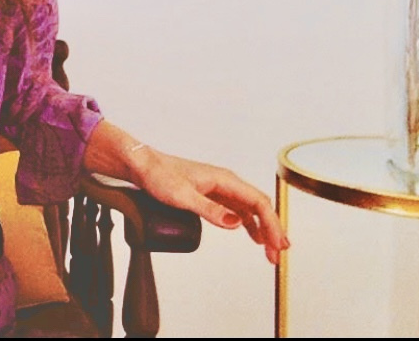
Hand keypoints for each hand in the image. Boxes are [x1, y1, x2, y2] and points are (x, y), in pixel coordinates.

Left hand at [134, 150, 289, 263]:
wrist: (141, 165)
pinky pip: (237, 209)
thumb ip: (209, 210)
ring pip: (249, 209)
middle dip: (272, 229)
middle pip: (259, 206)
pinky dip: (249, 224)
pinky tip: (252, 236)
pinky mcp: (210, 194)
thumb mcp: (183, 196)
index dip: (272, 224)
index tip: (277, 244)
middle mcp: (226, 182)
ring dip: (262, 229)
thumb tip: (236, 223)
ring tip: (269, 251)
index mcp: (225, 179)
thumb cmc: (159, 175)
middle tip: (276, 254)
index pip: (259, 202)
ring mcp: (219, 188)